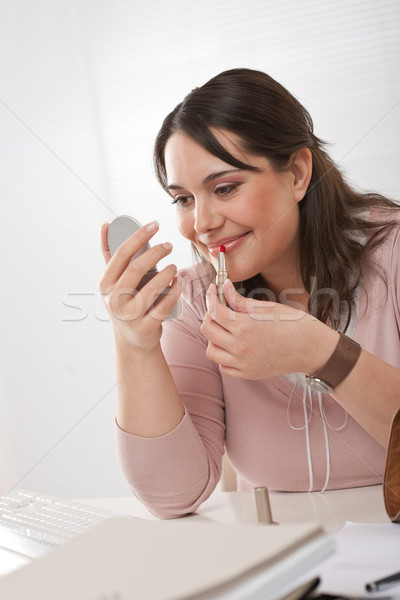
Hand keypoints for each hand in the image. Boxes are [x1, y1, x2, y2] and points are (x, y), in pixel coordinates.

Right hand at [99, 221, 181, 350]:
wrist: (132, 340)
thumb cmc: (125, 303)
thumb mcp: (114, 282)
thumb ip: (109, 254)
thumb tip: (106, 224)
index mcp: (105, 284)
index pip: (121, 254)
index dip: (139, 236)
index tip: (154, 225)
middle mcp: (114, 300)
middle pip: (137, 269)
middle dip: (156, 253)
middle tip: (169, 245)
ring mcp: (129, 316)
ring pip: (152, 288)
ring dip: (168, 272)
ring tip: (174, 266)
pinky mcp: (145, 328)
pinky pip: (164, 306)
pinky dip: (174, 291)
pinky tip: (178, 282)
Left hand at [201, 279, 336, 378]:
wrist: (313, 349)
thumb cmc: (294, 324)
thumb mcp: (267, 307)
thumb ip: (240, 300)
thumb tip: (224, 288)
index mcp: (244, 327)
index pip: (214, 311)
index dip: (210, 297)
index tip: (213, 290)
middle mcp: (239, 348)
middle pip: (207, 330)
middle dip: (210, 315)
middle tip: (220, 308)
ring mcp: (242, 364)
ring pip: (211, 351)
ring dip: (214, 338)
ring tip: (227, 329)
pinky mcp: (247, 374)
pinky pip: (223, 366)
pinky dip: (223, 355)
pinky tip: (233, 345)